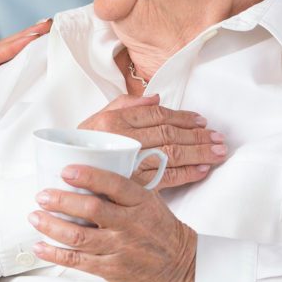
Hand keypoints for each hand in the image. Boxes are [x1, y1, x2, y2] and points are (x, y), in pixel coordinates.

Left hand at [29, 165, 197, 281]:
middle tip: (42, 195)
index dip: (88, 176)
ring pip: (79, 236)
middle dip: (60, 200)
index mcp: (140, 202)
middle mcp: (130, 224)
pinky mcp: (112, 269)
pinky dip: (55, 253)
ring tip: (35, 217)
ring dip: (51, 225)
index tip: (66, 170)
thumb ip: (126, 188)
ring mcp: (121, 248)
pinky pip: (78, 261)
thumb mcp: (151, 202)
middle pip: (91, 209)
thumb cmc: (162, 232)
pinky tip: (41, 246)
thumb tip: (93, 168)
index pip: (113, 184)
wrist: (185, 269)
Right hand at [77, 94, 224, 188]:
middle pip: (169, 133)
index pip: (157, 115)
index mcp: (114, 120)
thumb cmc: (82, 147)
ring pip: (172, 154)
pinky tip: (204, 169)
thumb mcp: (97, 120)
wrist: (62, 178)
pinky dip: (188, 173)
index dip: (183, 117)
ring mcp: (128, 162)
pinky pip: (166, 177)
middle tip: (219, 138)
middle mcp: (121, 139)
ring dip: (199, 152)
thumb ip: (125, 105)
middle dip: (198, 135)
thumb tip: (157, 97)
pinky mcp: (133, 184)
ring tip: (218, 151)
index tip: (202, 121)